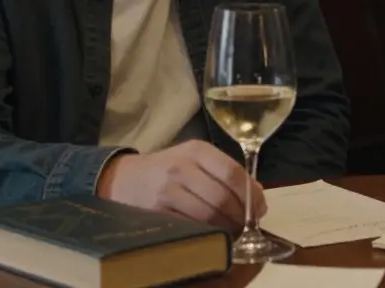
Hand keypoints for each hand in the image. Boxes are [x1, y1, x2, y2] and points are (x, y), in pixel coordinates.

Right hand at [96, 140, 264, 230]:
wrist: (124, 179)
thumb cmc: (168, 169)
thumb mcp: (195, 159)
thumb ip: (225, 171)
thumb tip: (258, 195)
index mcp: (197, 150)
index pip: (233, 172)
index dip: (251, 194)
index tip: (260, 209)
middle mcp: (182, 167)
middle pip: (222, 196)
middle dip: (241, 215)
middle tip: (247, 225)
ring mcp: (167, 190)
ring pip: (209, 214)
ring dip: (226, 227)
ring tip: (232, 231)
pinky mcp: (157, 211)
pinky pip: (191, 226)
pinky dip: (208, 233)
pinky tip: (212, 234)